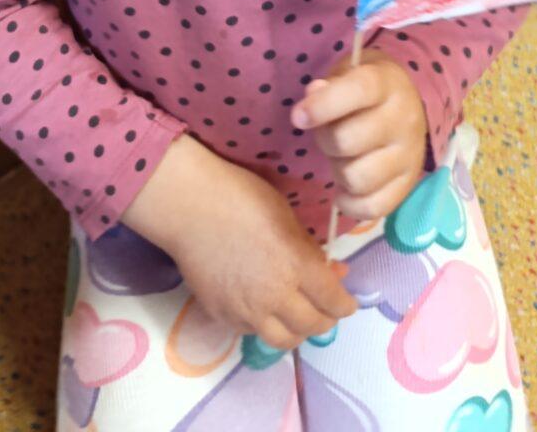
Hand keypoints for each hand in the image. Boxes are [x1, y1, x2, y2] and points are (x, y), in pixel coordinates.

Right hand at [121, 135, 356, 350]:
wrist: (189, 206)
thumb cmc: (241, 196)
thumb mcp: (285, 215)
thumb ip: (309, 248)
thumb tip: (332, 270)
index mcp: (297, 266)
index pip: (333, 301)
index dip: (345, 305)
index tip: (347, 302)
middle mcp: (275, 297)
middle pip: (312, 327)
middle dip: (325, 320)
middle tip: (326, 310)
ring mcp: (246, 311)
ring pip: (283, 340)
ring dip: (297, 331)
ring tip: (297, 316)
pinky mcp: (222, 316)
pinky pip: (251, 331)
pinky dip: (264, 325)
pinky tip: (262, 308)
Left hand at [291, 49, 427, 220]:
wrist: (405, 106)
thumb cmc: (364, 91)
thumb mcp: (347, 75)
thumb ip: (328, 85)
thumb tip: (312, 95)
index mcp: (387, 83)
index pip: (359, 90)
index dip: (324, 105)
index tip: (298, 117)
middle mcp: (404, 120)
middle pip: (349, 141)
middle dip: (325, 141)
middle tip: (327, 136)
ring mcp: (410, 156)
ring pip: (359, 178)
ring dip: (338, 172)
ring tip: (341, 160)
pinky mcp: (408, 186)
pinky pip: (373, 208)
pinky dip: (350, 204)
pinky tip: (344, 189)